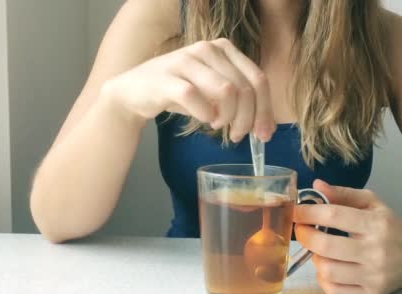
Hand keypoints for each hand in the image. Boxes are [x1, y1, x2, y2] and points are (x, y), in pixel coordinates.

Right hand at [101, 38, 274, 141]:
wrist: (134, 92)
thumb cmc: (179, 93)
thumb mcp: (215, 93)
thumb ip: (241, 103)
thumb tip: (267, 129)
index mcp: (224, 49)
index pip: (258, 79)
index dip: (265, 110)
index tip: (264, 134)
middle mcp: (207, 49)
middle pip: (245, 88)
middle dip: (248, 119)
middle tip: (238, 136)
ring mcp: (186, 60)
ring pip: (227, 91)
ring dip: (228, 116)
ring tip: (218, 125)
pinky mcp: (167, 78)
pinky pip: (197, 99)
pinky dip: (205, 115)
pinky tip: (204, 120)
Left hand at [294, 180, 401, 293]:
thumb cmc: (390, 226)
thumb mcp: (372, 203)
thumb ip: (343, 194)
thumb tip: (317, 185)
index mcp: (376, 224)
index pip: (334, 216)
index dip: (308, 212)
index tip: (296, 211)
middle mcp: (376, 252)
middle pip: (326, 246)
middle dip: (305, 236)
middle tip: (302, 230)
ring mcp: (375, 276)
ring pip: (327, 271)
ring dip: (316, 259)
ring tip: (320, 250)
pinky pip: (335, 292)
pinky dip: (325, 280)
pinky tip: (329, 269)